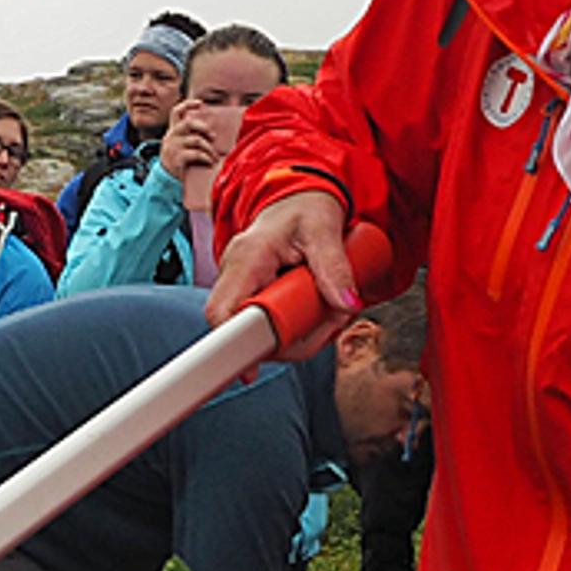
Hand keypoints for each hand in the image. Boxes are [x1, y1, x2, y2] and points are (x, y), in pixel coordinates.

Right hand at [159, 102, 224, 182]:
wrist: (165, 179)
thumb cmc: (178, 161)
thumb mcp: (180, 145)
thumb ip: (189, 136)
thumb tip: (211, 131)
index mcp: (172, 131)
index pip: (176, 112)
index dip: (188, 105)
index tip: (201, 103)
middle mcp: (170, 137)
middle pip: (188, 123)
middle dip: (204, 128)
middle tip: (213, 136)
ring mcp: (172, 147)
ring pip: (196, 140)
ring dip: (209, 148)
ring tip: (214, 155)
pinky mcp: (176, 159)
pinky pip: (196, 154)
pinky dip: (206, 158)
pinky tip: (210, 162)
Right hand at [206, 190, 356, 352]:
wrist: (299, 199)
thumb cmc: (306, 207)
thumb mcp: (325, 230)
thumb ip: (335, 267)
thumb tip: (347, 304)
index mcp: (247, 256)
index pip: (223, 310)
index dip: (230, 344)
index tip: (248, 371)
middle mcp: (237, 274)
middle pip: (246, 331)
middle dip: (294, 339)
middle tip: (329, 323)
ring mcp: (243, 287)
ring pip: (264, 334)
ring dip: (302, 335)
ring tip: (330, 312)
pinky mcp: (254, 296)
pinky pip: (272, 326)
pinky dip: (299, 329)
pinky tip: (319, 314)